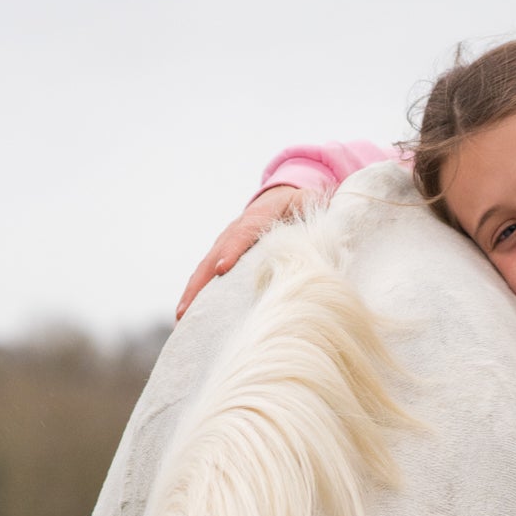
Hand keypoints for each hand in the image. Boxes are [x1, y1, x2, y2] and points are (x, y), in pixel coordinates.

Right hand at [175, 185, 318, 319]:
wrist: (286, 195)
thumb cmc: (304, 206)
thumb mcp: (313, 205)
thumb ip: (320, 218)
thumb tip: (333, 236)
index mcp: (260, 214)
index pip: (244, 232)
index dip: (233, 249)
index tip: (224, 268)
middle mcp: (237, 228)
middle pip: (215, 254)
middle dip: (200, 282)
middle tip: (188, 309)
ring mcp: (227, 242)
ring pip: (205, 268)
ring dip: (193, 294)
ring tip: (182, 321)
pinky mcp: (225, 256)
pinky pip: (207, 276)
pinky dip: (197, 295)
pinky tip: (189, 319)